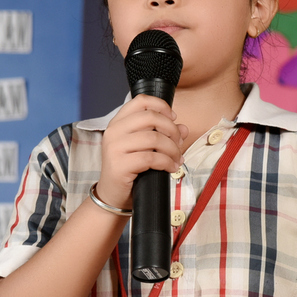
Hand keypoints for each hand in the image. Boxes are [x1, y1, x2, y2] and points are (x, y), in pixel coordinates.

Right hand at [95, 95, 187, 209]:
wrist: (113, 196)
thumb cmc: (129, 170)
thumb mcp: (146, 148)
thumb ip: (163, 135)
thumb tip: (183, 128)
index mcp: (118, 123)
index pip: (140, 101)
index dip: (161, 106)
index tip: (173, 118)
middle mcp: (114, 131)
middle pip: (151, 117)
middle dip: (171, 129)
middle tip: (178, 142)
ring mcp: (114, 148)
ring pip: (154, 138)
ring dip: (172, 149)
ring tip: (177, 159)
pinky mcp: (119, 165)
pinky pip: (151, 158)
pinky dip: (167, 162)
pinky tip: (171, 167)